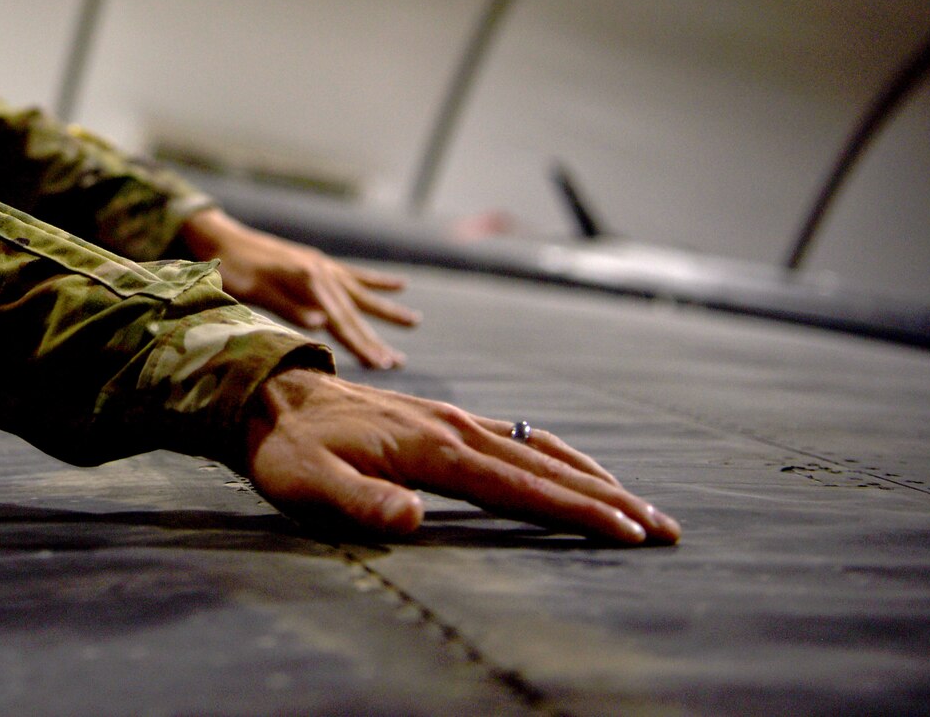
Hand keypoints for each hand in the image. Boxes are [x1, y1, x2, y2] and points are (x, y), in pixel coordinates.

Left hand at [179, 208, 418, 368]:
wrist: (223, 239)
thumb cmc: (234, 269)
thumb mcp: (253, 290)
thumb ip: (288, 306)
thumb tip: (321, 325)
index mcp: (306, 282)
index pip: (339, 322)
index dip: (361, 345)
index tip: (381, 366)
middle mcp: (321, 272)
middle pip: (353, 312)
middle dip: (376, 339)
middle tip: (398, 363)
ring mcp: (322, 266)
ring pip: (361, 294)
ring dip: (386, 310)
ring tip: (415, 322)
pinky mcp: (318, 263)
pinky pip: (354, 274)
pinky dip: (377, 281)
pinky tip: (400, 285)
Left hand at [246, 368, 679, 543]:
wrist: (265, 395)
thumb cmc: (285, 450)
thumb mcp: (308, 484)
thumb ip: (360, 502)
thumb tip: (412, 519)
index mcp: (432, 448)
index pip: (519, 487)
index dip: (576, 512)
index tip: (628, 533)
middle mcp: (452, 426)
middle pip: (546, 466)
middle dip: (608, 498)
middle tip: (664, 528)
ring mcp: (450, 418)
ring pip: (537, 447)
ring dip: (590, 476)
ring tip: (637, 504)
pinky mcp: (441, 419)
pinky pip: (515, 436)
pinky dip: (556, 456)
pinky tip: (571, 471)